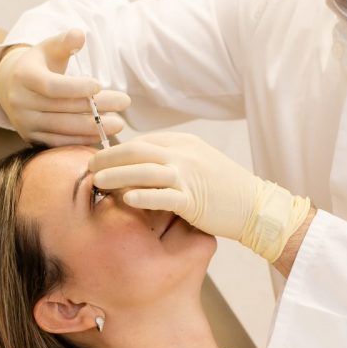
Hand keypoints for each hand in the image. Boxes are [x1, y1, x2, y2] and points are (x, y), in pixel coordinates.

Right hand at [0, 29, 129, 146]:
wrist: (14, 88)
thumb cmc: (41, 64)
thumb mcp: (50, 48)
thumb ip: (65, 41)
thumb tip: (79, 34)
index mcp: (24, 76)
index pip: (52, 86)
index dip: (77, 87)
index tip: (100, 84)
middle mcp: (20, 101)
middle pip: (63, 108)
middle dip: (96, 106)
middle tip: (124, 102)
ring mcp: (24, 122)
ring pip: (63, 128)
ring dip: (94, 128)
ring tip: (119, 123)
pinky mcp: (30, 138)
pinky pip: (58, 143)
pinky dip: (81, 141)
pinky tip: (101, 135)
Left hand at [88, 132, 309, 261]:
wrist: (256, 206)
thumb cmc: (223, 188)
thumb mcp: (197, 164)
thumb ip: (170, 161)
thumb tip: (137, 167)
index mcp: (184, 143)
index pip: (143, 141)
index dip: (117, 150)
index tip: (100, 160)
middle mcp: (185, 154)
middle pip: (137, 150)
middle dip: (109, 158)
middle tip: (90, 167)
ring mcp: (189, 176)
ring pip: (144, 170)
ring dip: (116, 175)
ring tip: (96, 182)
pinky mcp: (194, 200)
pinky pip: (162, 196)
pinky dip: (142, 196)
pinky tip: (125, 200)